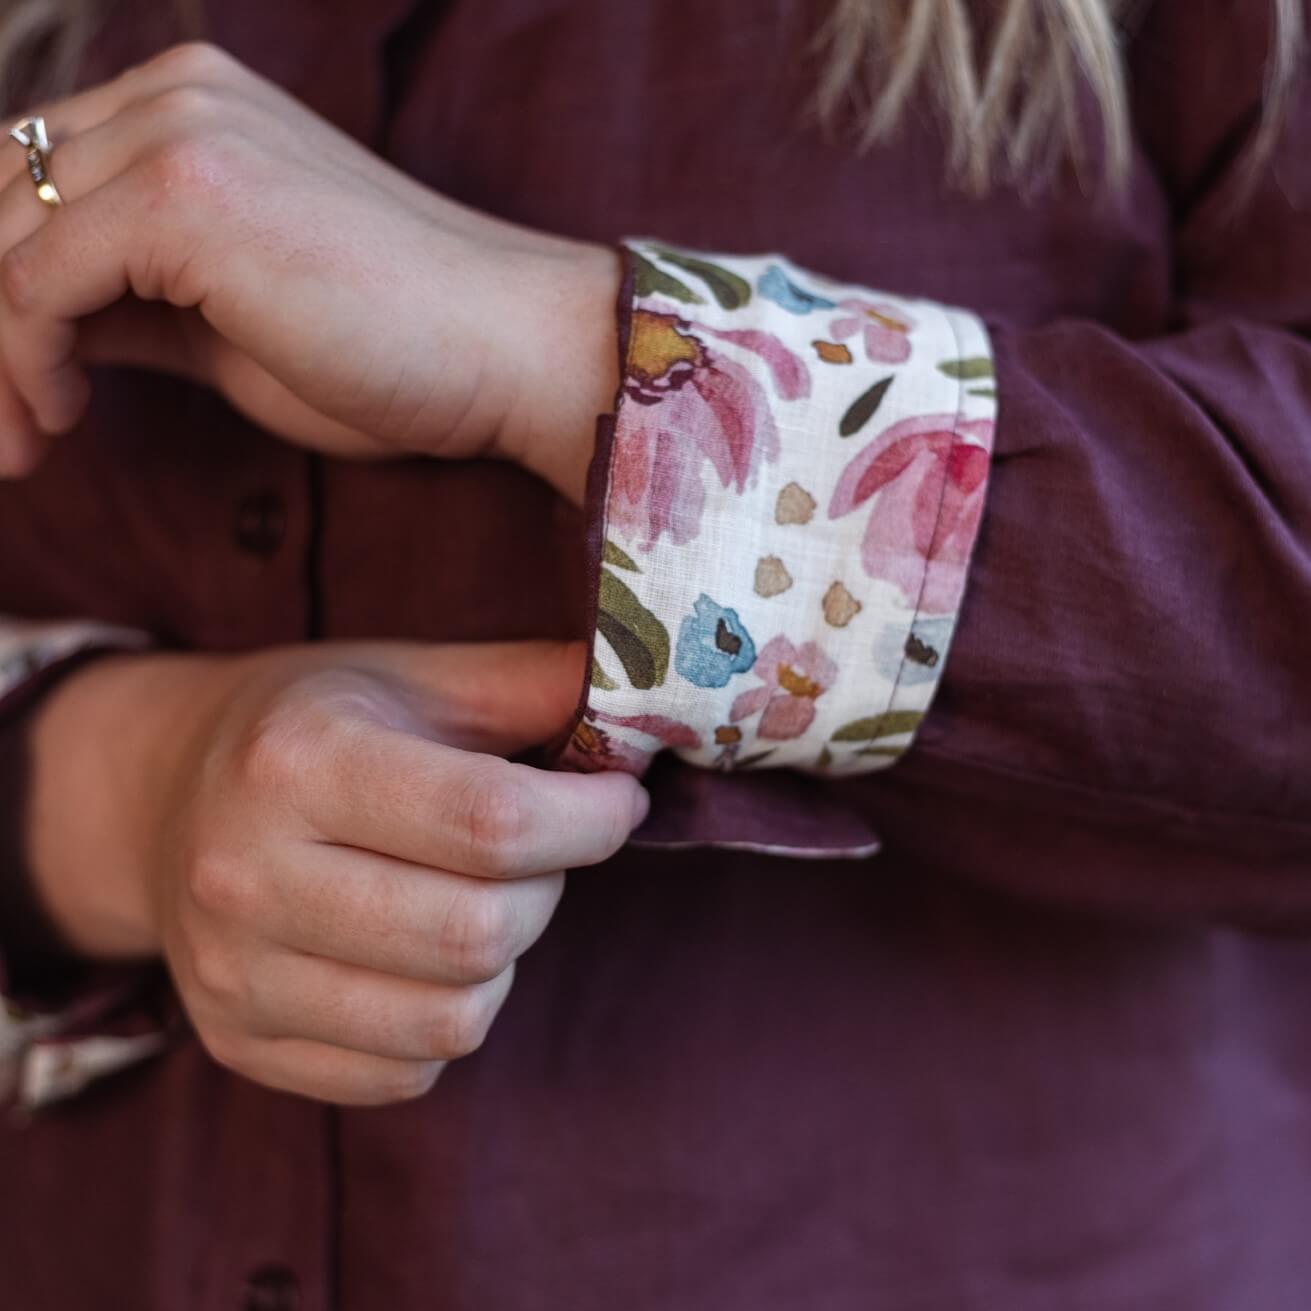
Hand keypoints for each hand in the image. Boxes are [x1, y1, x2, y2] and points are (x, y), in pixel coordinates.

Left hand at [0, 42, 619, 501]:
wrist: (513, 352)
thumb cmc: (403, 351)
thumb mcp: (235, 325)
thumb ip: (132, 303)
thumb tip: (36, 337)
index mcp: (193, 108)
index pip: (31, 181)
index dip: (2, 292)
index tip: (21, 398)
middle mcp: (175, 95)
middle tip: (9, 440)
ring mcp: (180, 132)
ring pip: (0, 244)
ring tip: (24, 448)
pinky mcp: (186, 194)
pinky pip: (34, 284)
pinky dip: (24, 360)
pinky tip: (62, 418)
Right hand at [26, 640, 644, 1104]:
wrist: (165, 795)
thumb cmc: (313, 724)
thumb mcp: (413, 675)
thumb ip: (530, 683)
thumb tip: (654, 696)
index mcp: (297, 763)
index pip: (490, 823)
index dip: (590, 822)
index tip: (619, 804)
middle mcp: (247, 877)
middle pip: (476, 935)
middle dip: (548, 891)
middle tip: (542, 851)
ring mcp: (234, 976)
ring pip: (451, 1022)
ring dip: (504, 962)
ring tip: (482, 901)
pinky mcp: (239, 1044)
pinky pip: (404, 1074)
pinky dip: (448, 1021)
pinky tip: (426, 957)